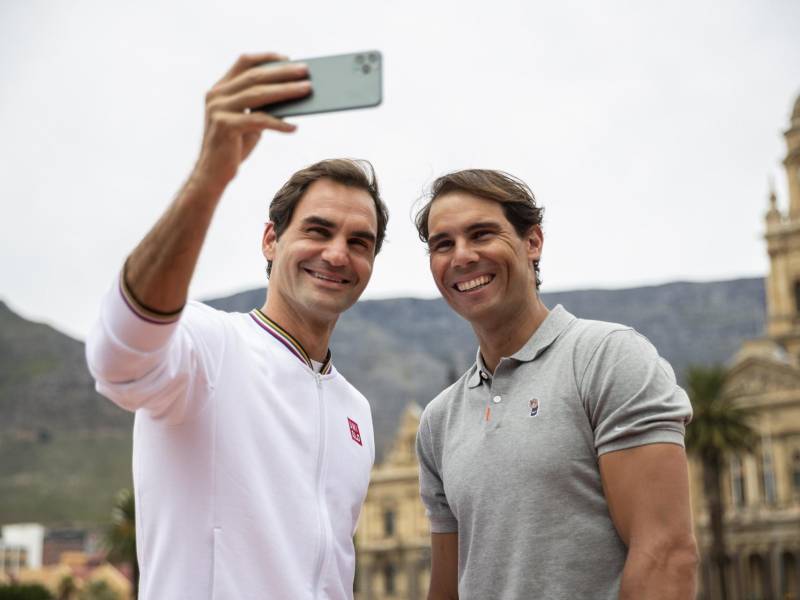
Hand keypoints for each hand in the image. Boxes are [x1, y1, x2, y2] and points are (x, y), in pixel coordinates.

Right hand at [191, 52, 310, 191]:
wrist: (212, 173)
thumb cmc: (234, 147)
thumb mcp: (248, 122)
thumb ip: (261, 106)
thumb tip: (291, 94)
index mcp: (220, 89)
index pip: (243, 62)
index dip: (266, 58)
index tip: (289, 58)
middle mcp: (216, 95)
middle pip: (255, 76)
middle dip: (283, 72)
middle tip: (306, 71)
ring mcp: (218, 109)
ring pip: (259, 94)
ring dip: (286, 91)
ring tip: (307, 90)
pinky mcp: (225, 126)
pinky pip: (259, 120)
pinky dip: (279, 123)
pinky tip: (294, 127)